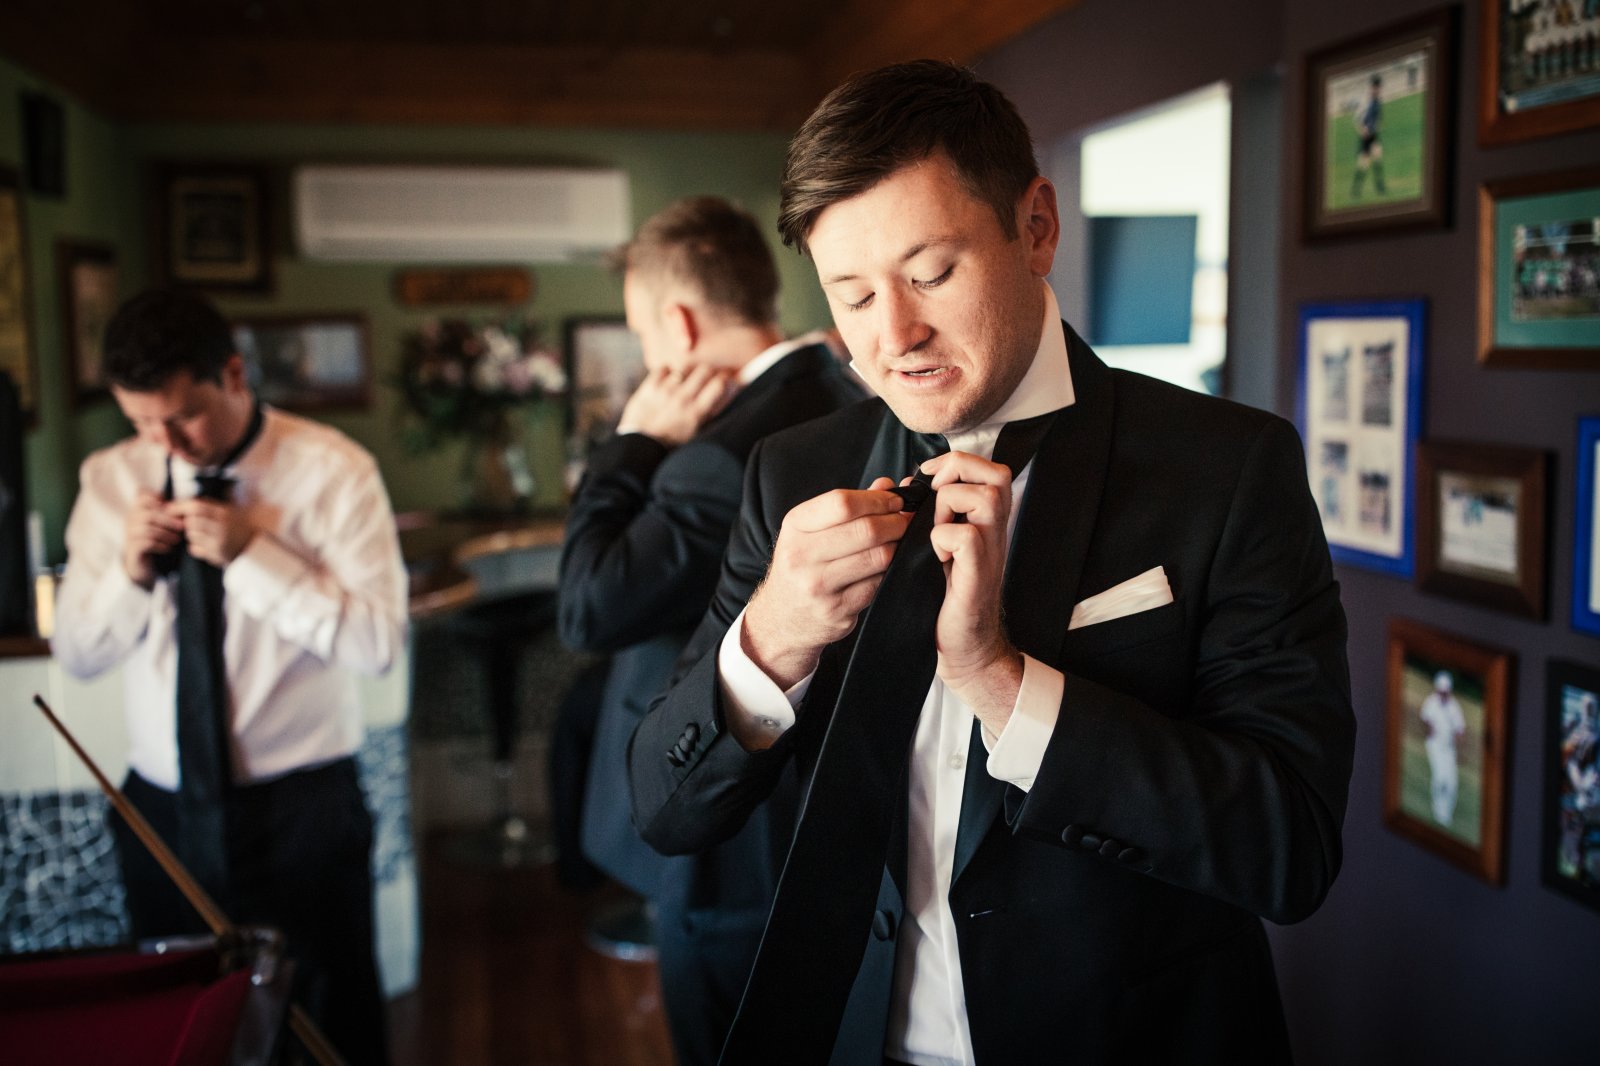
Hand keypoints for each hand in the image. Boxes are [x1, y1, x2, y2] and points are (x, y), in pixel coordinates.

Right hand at [122, 490, 184, 588]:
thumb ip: (171, 512)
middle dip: (168, 520)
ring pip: (146, 529)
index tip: (173, 508)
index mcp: (138, 509)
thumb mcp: (163, 523)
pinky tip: (169, 548)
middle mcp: (131, 519)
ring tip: (178, 539)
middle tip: (183, 526)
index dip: (158, 498)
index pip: (141, 495)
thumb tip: (191, 503)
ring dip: (165, 533)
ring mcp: (129, 534)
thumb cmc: (158, 539)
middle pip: (147, 514)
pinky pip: (145, 544)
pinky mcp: (132, 549)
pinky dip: (160, 545)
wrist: (144, 564)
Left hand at [166, 498, 257, 567]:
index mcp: (225, 513)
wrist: (253, 547)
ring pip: (192, 536)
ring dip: (191, 534)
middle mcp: (222, 528)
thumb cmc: (238, 527)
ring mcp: (219, 542)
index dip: (179, 507)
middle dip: (186, 522)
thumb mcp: (229, 511)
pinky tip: (204, 544)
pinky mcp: (216, 555)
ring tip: (202, 534)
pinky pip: (195, 549)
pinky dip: (195, 547)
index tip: (168, 508)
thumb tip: (183, 504)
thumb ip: (209, 507)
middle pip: (191, 522)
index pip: (196, 507)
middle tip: (189, 523)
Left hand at [618, 364, 733, 446]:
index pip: (719, 384)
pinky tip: (667, 381)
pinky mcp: (650, 388)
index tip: (724, 379)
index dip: (725, 378)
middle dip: (709, 372)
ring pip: (685, 368)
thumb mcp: (696, 432)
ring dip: (688, 373)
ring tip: (685, 381)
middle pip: (705, 370)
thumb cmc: (672, 442)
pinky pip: (663, 368)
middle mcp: (683, 399)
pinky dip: (667, 372)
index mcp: (697, 412)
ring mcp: (665, 392)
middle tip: (706, 377)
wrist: (641, 446)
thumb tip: (729, 392)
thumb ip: (712, 412)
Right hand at [742, 478, 911, 688]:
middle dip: (896, 522)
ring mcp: (818, 586)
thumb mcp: (810, 530)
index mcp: (795, 526)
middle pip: (866, 530)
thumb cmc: (801, 566)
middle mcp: (802, 556)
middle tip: (905, 522)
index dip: (877, 499)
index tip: (895, 501)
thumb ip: (848, 506)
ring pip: (878, 557)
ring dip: (897, 547)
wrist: (781, 617)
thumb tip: (888, 485)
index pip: (842, 503)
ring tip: (899, 543)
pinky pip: (877, 584)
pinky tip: (887, 568)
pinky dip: (889, 572)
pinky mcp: (837, 611)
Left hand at [924, 452, 1023, 727]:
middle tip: (935, 500)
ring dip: (951, 505)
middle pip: (997, 474)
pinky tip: (937, 558)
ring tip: (934, 528)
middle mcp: (994, 531)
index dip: (957, 462)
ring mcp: (990, 552)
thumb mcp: (932, 545)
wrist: (962, 645)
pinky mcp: (978, 575)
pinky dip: (944, 539)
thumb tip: (902, 484)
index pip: (989, 467)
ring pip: (986, 498)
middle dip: (959, 475)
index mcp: (984, 520)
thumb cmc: (942, 595)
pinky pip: (967, 538)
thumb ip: (924, 512)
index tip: (929, 477)